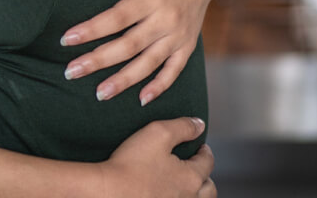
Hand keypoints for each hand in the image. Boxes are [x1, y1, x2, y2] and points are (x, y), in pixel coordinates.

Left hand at [62, 0, 219, 103]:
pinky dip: (159, 86)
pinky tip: (140, 100)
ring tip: (99, 94)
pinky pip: (174, 70)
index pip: (118, 17)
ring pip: (148, 64)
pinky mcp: (187, 45)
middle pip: (129, 46)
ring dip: (124, 81)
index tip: (67, 39)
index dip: (92, 29)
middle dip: (98, 60)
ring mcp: (179, 36)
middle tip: (70, 72)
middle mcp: (168, 20)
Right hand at [93, 118, 214, 197]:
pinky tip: (168, 193)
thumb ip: (183, 127)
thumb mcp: (158, 133)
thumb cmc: (131, 163)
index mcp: (191, 177)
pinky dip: (178, 197)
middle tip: (196, 167)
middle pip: (209, 189)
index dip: (205, 151)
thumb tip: (199, 125)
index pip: (208, 162)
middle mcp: (188, 197)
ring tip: (185, 183)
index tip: (200, 146)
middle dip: (205, 176)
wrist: (107, 190)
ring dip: (196, 192)